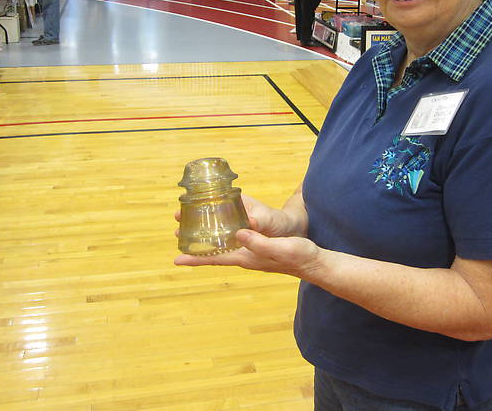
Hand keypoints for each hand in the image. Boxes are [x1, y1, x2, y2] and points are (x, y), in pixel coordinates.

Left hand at [173, 193, 317, 275]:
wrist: (314, 263)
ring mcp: (252, 254)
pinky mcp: (258, 248)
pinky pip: (234, 243)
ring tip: (193, 232)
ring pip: (224, 248)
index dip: (196, 259)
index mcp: (247, 257)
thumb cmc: (299, 255)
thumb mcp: (280, 247)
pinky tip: (222, 230)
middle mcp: (246, 257)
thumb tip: (238, 233)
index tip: (176, 259)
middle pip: (215, 253)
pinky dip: (223, 237)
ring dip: (208, 241)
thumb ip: (259, 242)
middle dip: (196, 247)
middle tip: (178, 235)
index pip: (216, 259)